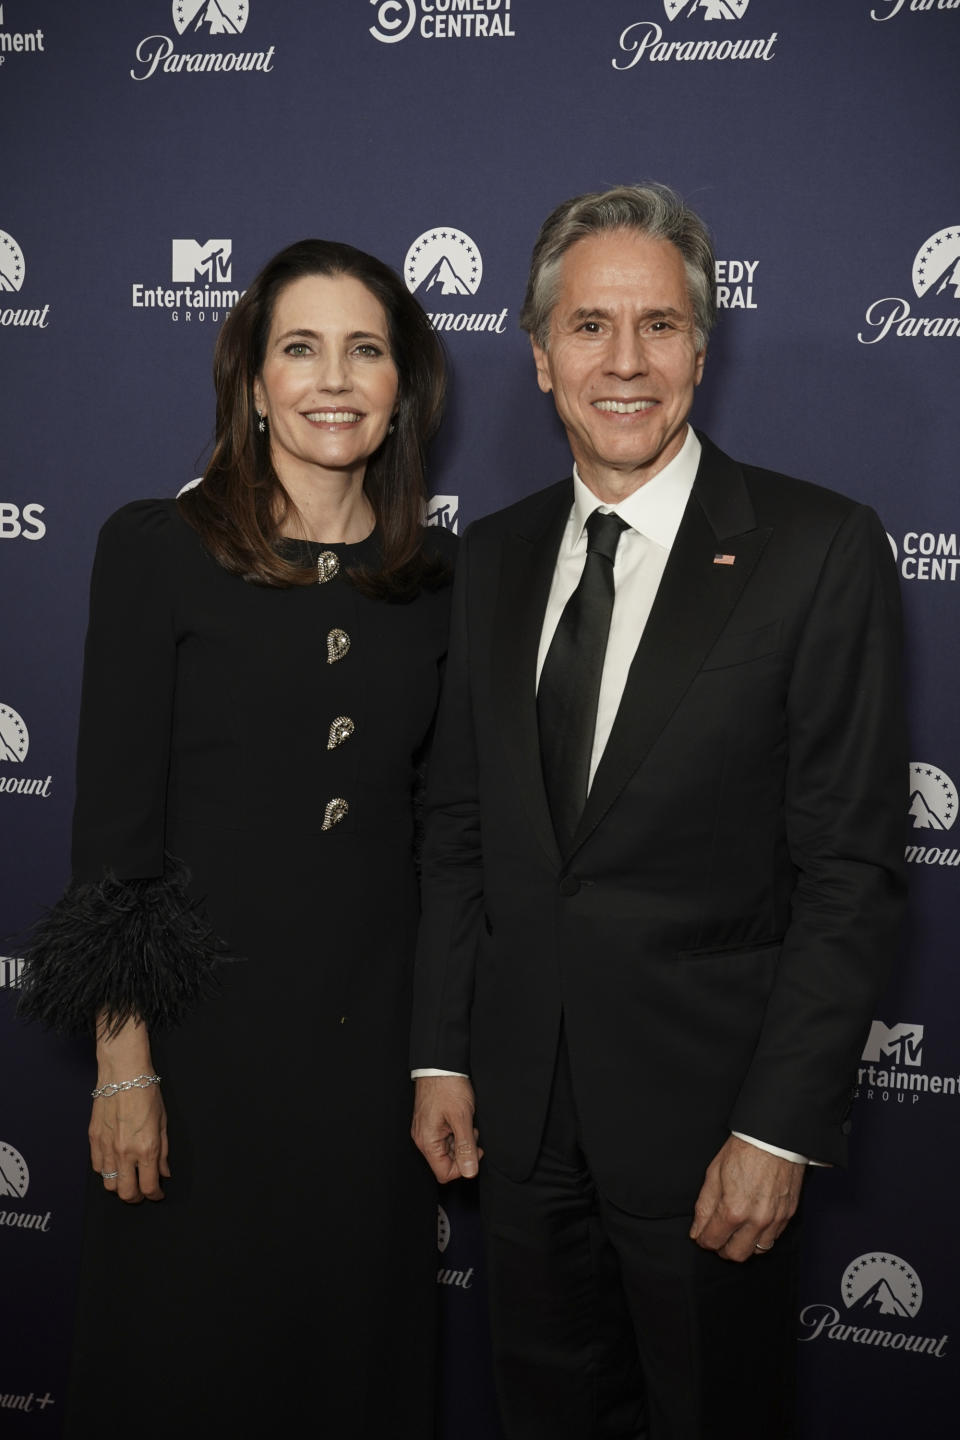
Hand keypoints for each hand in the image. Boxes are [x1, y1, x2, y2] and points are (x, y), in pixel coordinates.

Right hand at [90, 1013, 168, 1202]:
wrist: (123, 1073)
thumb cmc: (147, 1092)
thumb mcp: (163, 1121)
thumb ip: (164, 1151)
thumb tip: (164, 1172)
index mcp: (147, 1148)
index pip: (149, 1187)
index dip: (155, 1195)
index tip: (158, 1194)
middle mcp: (125, 1152)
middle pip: (126, 1193)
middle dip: (136, 1198)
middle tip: (143, 1193)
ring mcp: (106, 1147)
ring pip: (108, 1184)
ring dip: (119, 1186)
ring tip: (128, 1179)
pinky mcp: (93, 1139)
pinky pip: (97, 1167)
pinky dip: (106, 1172)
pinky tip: (115, 1165)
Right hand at [412, 1075, 481, 1182]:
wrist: (440, 1065)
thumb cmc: (448, 1087)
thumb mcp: (462, 1118)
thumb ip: (466, 1147)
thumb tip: (469, 1171)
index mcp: (428, 1141)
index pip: (444, 1173)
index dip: (462, 1167)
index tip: (474, 1151)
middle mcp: (423, 1139)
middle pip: (446, 1162)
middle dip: (463, 1151)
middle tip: (471, 1132)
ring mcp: (425, 1130)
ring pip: (447, 1149)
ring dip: (461, 1140)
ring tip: (467, 1123)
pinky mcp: (430, 1122)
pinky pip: (444, 1137)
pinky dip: (456, 1132)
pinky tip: (461, 1119)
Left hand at [689, 1135, 803, 1262]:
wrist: (774, 1138)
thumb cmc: (743, 1151)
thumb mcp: (714, 1174)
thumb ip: (704, 1206)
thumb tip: (697, 1231)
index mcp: (733, 1210)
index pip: (713, 1241)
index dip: (703, 1240)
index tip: (702, 1234)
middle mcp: (756, 1221)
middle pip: (735, 1254)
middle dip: (722, 1248)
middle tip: (717, 1235)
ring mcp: (775, 1220)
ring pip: (756, 1251)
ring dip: (743, 1245)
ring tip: (736, 1232)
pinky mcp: (788, 1215)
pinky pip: (773, 1238)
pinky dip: (760, 1237)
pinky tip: (753, 1224)